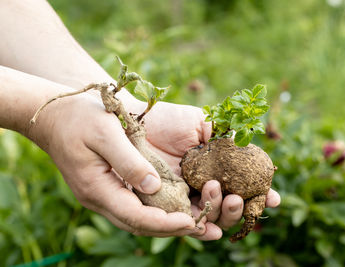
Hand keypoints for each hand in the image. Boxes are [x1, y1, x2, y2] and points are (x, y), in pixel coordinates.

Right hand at [30, 90, 204, 237]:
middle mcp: (99, 198)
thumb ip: (129, 161)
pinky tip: (173, 206)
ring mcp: (102, 195)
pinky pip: (134, 207)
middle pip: (139, 225)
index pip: (135, 216)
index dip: (165, 223)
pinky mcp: (107, 188)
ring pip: (137, 219)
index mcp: (97, 187)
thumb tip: (154, 186)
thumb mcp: (105, 133)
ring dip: (166, 224)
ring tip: (196, 223)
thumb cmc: (79, 118)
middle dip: (171, 229)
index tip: (192, 223)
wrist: (54, 116)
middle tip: (203, 229)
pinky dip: (156, 211)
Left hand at [126, 100, 280, 239]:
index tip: (272, 198)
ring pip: (210, 219)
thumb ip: (225, 138)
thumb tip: (251, 153)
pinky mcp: (165, 206)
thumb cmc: (170, 120)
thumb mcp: (204, 124)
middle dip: (239, 208)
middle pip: (227, 209)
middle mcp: (202, 186)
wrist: (137, 121)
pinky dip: (200, 229)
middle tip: (238, 198)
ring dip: (223, 216)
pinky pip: (184, 223)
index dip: (258, 196)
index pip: (241, 187)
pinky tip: (210, 230)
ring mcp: (184, 197)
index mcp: (215, 170)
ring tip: (225, 198)